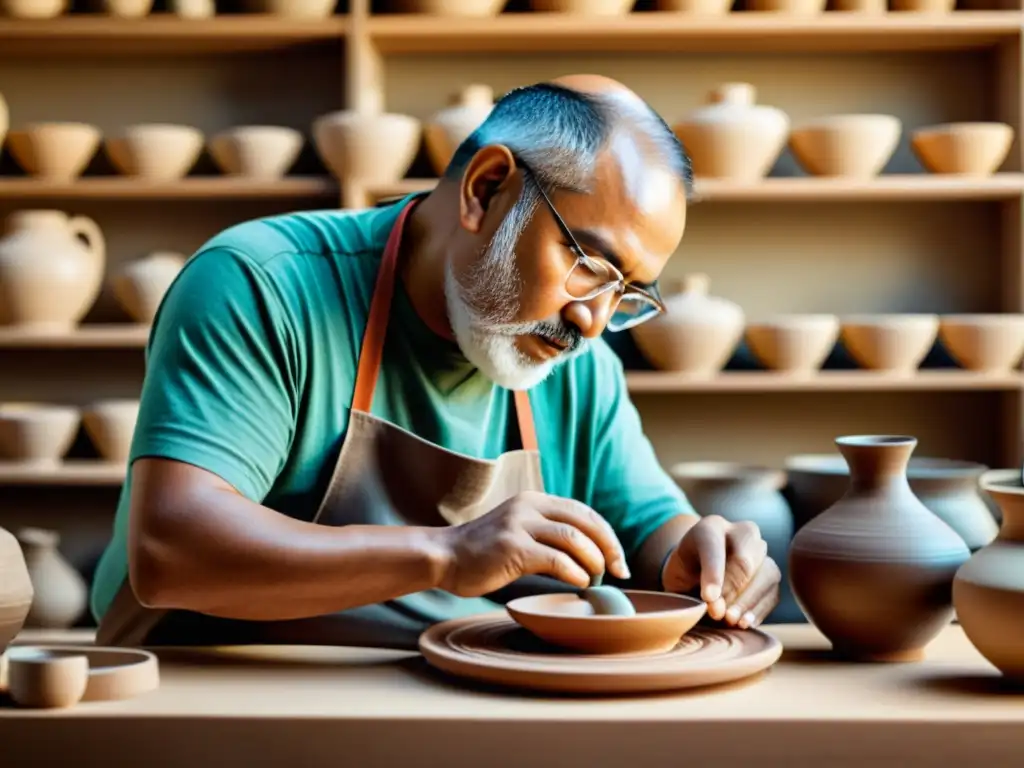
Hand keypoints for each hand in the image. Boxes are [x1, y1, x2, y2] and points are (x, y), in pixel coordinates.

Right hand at [435, 491, 630, 597]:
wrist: (444, 556)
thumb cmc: (483, 553)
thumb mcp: (518, 531)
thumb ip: (546, 534)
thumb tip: (588, 555)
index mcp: (534, 500)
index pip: (583, 512)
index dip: (606, 535)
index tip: (618, 559)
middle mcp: (529, 507)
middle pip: (585, 522)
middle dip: (609, 547)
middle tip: (619, 570)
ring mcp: (519, 525)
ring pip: (574, 539)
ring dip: (594, 561)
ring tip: (597, 578)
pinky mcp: (512, 547)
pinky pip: (556, 559)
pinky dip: (575, 573)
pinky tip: (580, 583)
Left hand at [661, 515, 779, 628]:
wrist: (696, 573)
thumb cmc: (685, 573)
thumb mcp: (677, 576)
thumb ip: (694, 589)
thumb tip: (719, 610)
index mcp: (711, 527)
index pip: (714, 547)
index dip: (714, 574)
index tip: (708, 598)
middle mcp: (742, 533)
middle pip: (745, 561)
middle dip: (732, 591)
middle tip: (718, 613)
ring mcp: (761, 553)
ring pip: (766, 575)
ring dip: (748, 602)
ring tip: (731, 620)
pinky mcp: (771, 575)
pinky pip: (773, 592)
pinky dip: (759, 610)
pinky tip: (745, 623)